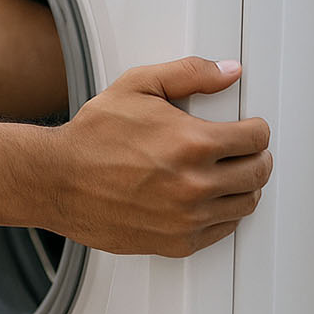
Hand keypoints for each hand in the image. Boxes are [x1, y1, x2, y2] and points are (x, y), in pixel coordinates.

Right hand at [50, 57, 271, 256]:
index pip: (256, 138)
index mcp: (192, 143)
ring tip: (226, 173)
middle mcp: (195, 184)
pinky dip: (222, 213)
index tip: (249, 129)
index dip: (255, 129)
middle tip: (244, 151)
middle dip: (256, 157)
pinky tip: (207, 198)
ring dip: (243, 186)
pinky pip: (223, 230)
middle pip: (257, 173)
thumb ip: (187, 74)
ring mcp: (188, 217)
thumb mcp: (135, 86)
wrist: (55, 179)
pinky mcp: (178, 242)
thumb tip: (227, 71)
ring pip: (246, 204)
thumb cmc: (91, 136)